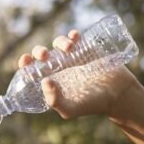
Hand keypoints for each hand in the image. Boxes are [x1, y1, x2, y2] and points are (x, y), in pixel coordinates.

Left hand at [17, 30, 139, 118]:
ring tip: (68, 48)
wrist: (118, 94)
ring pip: (58, 43)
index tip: (25, 61)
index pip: (31, 70)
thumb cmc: (92, 104)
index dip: (25, 63)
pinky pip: (75, 37)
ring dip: (59, 42)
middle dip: (39, 51)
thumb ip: (55, 100)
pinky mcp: (87, 48)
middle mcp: (59, 68)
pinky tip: (74, 37)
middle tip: (45, 56)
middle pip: (41, 54)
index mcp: (51, 81)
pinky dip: (72, 34)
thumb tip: (44, 81)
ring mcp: (73, 57)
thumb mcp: (70, 109)